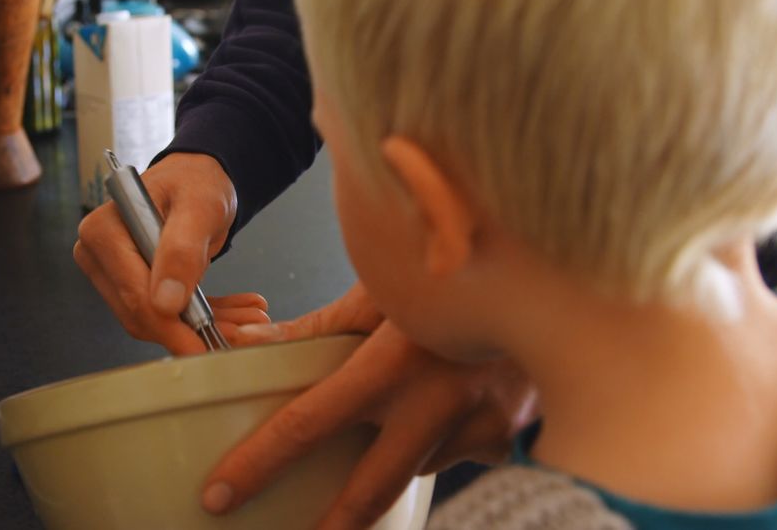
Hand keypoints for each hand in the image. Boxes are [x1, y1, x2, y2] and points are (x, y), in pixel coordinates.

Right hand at [74, 153, 267, 353]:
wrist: (197, 180)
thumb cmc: (195, 183)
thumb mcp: (198, 208)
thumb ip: (182, 250)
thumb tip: (165, 302)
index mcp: (103, 232)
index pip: (134, 293)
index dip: (169, 325)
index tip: (201, 345)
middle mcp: (99, 255)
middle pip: (139, 313)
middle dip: (189, 329)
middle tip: (240, 333)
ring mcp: (113, 272)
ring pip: (154, 320)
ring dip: (199, 326)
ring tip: (245, 321)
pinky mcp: (131, 285)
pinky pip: (164, 315)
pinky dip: (199, 318)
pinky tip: (232, 315)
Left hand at [202, 283, 536, 529]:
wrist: (555, 280)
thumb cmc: (459, 272)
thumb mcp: (385, 288)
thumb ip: (319, 326)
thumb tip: (255, 343)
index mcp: (395, 360)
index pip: (309, 423)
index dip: (258, 464)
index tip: (221, 494)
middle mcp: (437, 402)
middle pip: (367, 489)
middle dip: (327, 527)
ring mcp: (478, 427)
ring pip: (415, 466)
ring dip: (397, 453)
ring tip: (411, 404)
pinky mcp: (506, 439)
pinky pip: (458, 455)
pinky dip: (443, 439)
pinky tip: (454, 398)